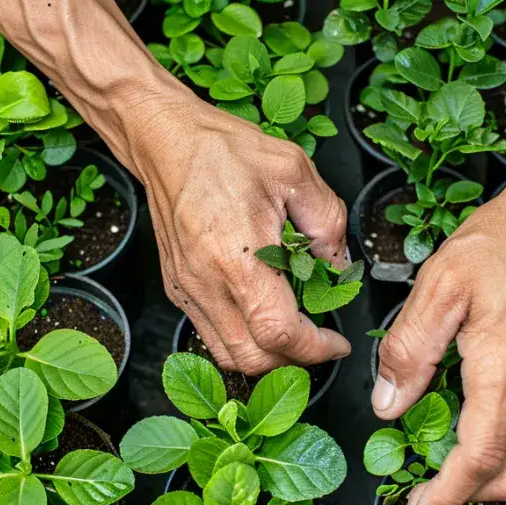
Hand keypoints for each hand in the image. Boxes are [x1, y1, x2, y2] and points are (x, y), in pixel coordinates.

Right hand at [129, 94, 350, 373]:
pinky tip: (264, 317)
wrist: (166, 141)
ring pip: (229, 356)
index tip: (337, 343)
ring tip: (296, 335)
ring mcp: (188, 290)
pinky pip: (213, 336)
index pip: (278, 332)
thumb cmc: (223, 151)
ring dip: (267, 356)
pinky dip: (243, 341)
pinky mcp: (179, 289)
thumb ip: (327, 222)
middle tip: (321, 342)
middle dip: (294, 361)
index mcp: (236, 256)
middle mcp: (206, 283)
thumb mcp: (293, 171)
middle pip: (252, 358)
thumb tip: (340, 266)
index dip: (314, 349)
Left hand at [371, 165, 505, 504]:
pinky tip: (475, 435)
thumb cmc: (501, 241)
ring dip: (486, 477)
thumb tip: (388, 405)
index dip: (447, 494)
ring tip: (444, 473)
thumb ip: (408, 349)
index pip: (479, 459)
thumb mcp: (438, 284)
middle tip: (426, 499)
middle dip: (467, 498)